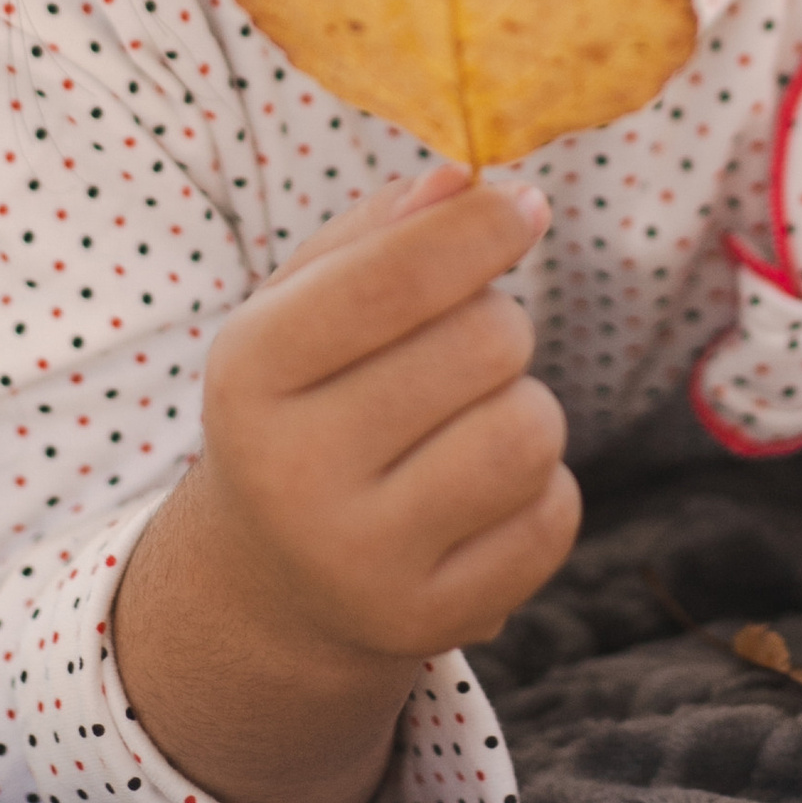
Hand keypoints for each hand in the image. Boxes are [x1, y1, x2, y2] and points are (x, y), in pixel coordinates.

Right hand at [111, 165, 577, 802]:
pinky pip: (553, 519)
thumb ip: (381, 231)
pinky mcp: (429, 622)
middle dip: (500, 323)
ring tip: (473, 417)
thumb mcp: (303, 305)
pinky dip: (541, 488)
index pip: (393, 279)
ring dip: (526, 406)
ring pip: (530, 433)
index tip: (523, 204)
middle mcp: (292, 476)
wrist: (274, 577)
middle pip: (484, 346)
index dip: (479, 229)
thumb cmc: (307, 401)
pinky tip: (482, 492)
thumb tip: (468, 179)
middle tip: (466, 345)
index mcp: (248, 374)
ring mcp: (361, 563)